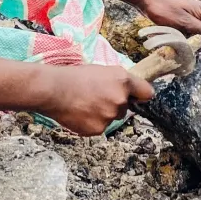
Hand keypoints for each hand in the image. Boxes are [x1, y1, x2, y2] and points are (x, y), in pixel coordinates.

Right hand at [37, 64, 153, 135]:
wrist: (54, 90)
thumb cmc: (73, 76)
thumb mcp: (101, 70)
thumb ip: (118, 81)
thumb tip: (128, 90)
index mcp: (123, 80)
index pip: (147, 92)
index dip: (141, 95)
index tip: (138, 98)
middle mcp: (120, 99)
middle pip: (125, 107)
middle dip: (114, 104)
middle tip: (95, 97)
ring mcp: (110, 116)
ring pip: (111, 118)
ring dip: (102, 114)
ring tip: (84, 104)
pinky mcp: (99, 129)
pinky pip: (99, 127)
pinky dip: (91, 122)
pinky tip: (80, 113)